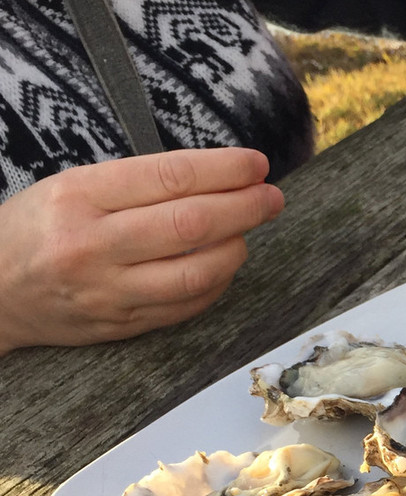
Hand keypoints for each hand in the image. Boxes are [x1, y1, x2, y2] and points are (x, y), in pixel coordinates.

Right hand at [0, 147, 284, 354]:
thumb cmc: (37, 228)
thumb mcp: (72, 186)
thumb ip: (139, 183)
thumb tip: (217, 177)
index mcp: (79, 196)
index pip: (170, 177)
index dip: (224, 170)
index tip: (256, 165)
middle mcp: (93, 245)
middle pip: (192, 225)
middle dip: (245, 208)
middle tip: (271, 197)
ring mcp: (109, 291)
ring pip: (198, 272)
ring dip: (237, 249)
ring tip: (247, 232)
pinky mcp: (123, 325)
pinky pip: (188, 305)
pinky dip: (218, 282)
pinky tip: (225, 264)